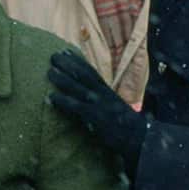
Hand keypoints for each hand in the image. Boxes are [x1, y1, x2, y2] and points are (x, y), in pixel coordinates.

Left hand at [47, 50, 145, 169]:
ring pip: (77, 87)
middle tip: (53, 55)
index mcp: (107, 91)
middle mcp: (103, 94)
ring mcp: (98, 104)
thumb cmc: (127, 126)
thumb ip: (105, 100)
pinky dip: (61, 101)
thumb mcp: (116, 108)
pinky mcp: (94, 116)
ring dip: (61, 79)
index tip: (66, 51)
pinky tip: (50, 98)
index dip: (77, 60)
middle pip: (82, 74)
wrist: (139, 138)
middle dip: (67, 64)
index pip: (90, 71)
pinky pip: (74, 107)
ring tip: (49, 71)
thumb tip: (92, 96)